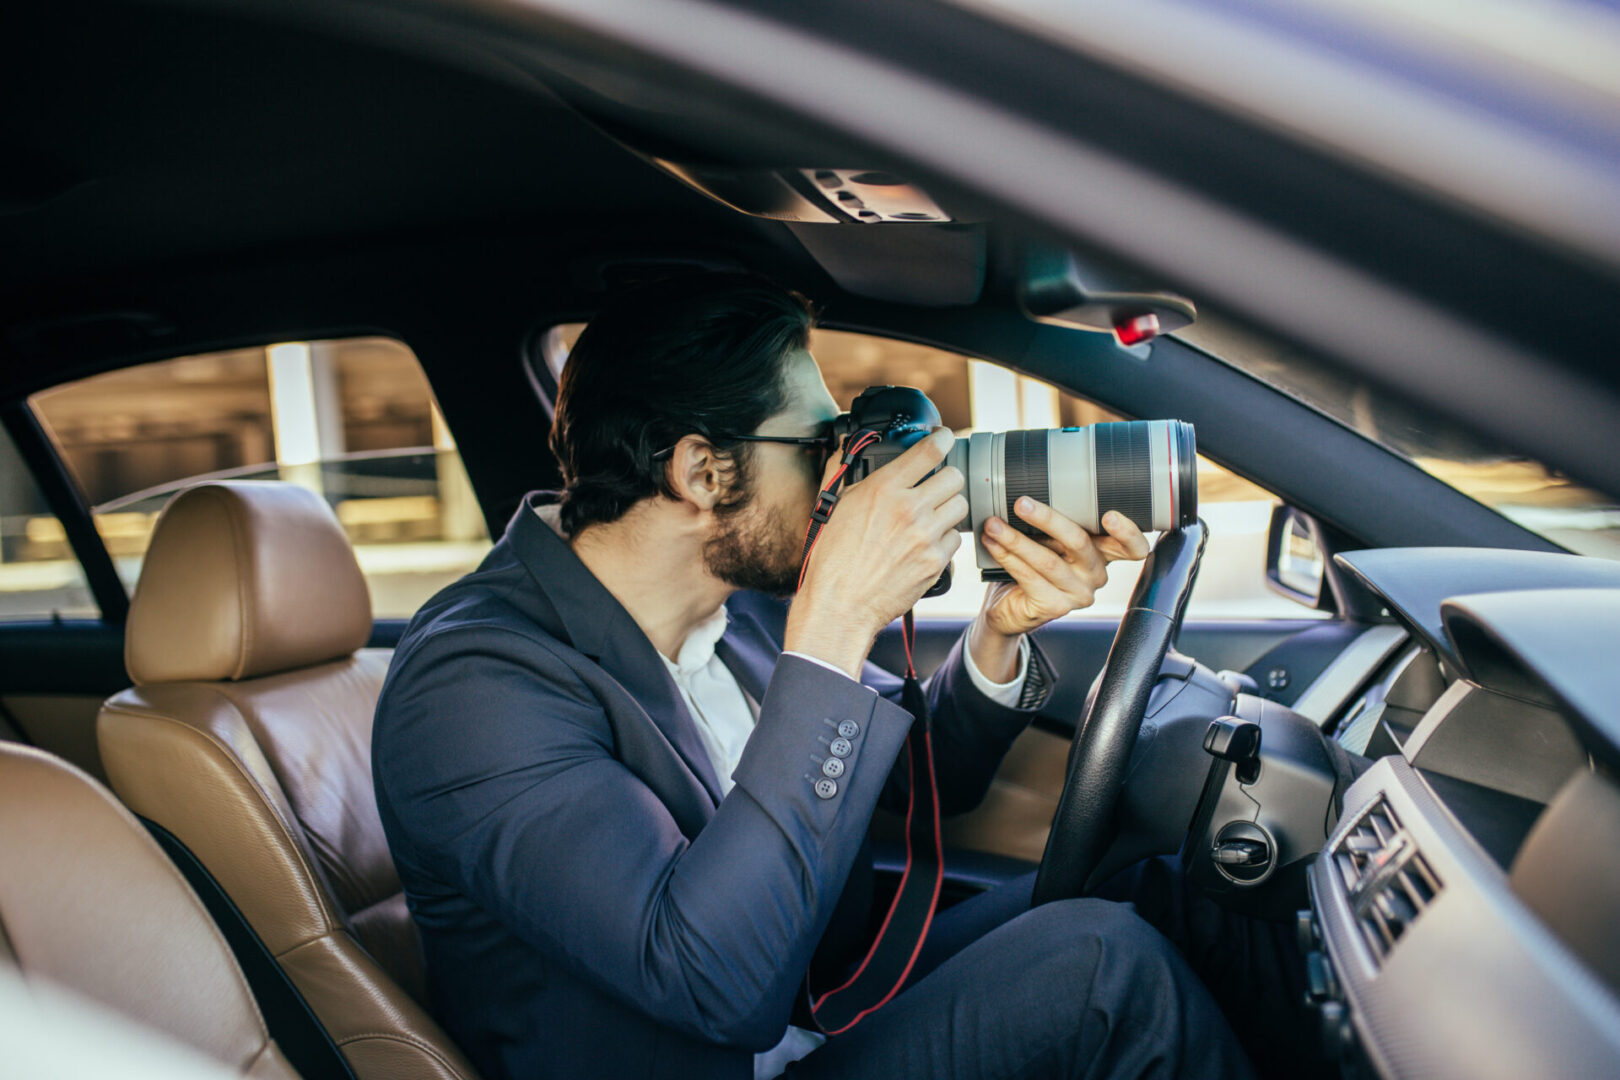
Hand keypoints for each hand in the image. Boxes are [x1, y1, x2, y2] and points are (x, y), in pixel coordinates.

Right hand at [785, 427, 966, 676]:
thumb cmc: (832, 558)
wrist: (840, 604)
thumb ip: (844, 472)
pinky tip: (926, 543)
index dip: (943, 438)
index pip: (929, 450)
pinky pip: (955, 539)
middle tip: (936, 485)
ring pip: (960, 507)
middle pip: (954, 477)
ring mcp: (925, 537)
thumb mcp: (834, 506)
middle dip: (946, 479)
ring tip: (931, 516)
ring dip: (948, 508)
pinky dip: (944, 539)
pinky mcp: (935, 562)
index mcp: (882, 488)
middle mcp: (908, 509)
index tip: (946, 437)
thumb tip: (845, 448)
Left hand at [974, 499, 1150, 648]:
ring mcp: (1078, 593)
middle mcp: (1096, 574)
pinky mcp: (1056, 607)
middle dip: (1047, 519)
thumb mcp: (1049, 541)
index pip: (1132, 547)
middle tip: (1021, 504)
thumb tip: (1029, 491)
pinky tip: (992, 543)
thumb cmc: (1032, 566)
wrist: (1009, 607)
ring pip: (1048, 560)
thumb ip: (1054, 525)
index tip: (1110, 515)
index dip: (1128, 532)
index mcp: (1102, 553)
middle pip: (1079, 542)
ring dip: (1015, 538)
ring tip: (993, 524)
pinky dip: (1007, 556)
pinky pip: (1029, 576)